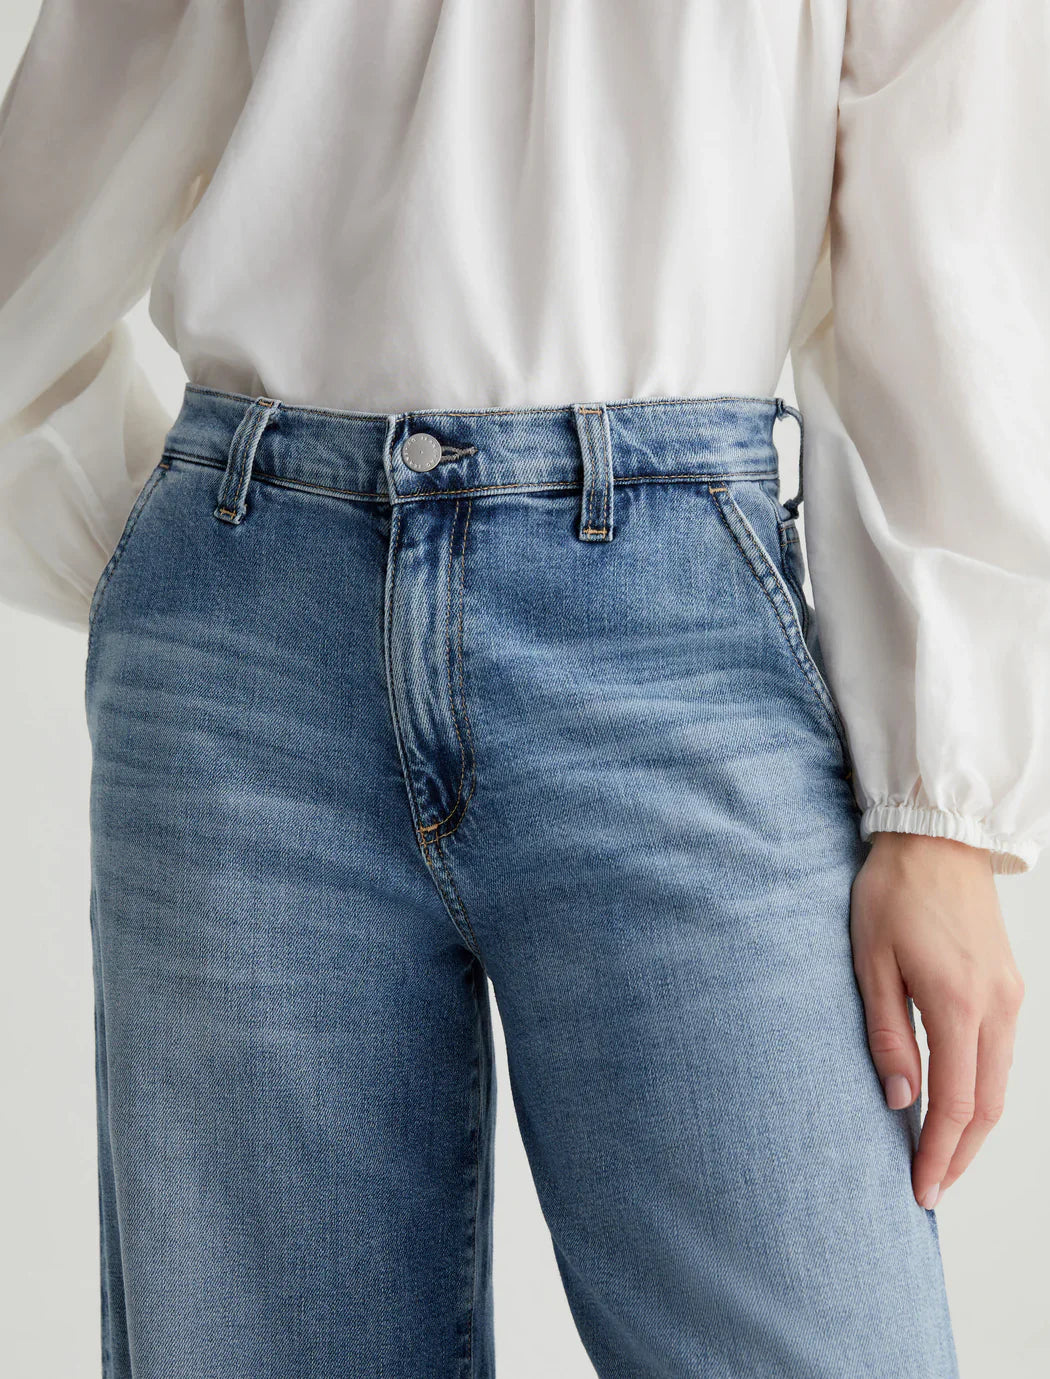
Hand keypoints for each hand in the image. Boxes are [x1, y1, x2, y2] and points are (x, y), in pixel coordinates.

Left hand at [849, 831, 1024, 1210]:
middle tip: (930, 1190)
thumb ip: (887, 1032)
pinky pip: (1003, 1056)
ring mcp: (1010, 996)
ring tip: (941, 1159)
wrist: (936, 837)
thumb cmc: (893, 891)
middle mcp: (996, 1007)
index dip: (939, 1153)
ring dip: (975, 1129)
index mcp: (957, 1002)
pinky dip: (984, 1092)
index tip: (921, 1189)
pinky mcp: (1009, 986)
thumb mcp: (871, 960)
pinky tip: (960, 1106)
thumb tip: (900, 1100)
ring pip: (1001, 1085)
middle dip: (961, 1155)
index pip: (957, 1103)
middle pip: (988, 1105)